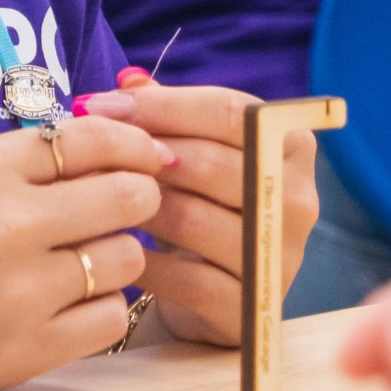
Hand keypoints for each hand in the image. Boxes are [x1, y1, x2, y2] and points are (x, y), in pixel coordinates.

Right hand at [0, 114, 168, 390]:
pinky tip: (68, 304)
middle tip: (126, 209)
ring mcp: (20, 292)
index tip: (146, 156)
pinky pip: (111, 318)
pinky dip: (100, 310)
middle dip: (139, 198)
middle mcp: (6, 224)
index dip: (134, 145)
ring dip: (117, 257)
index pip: (94, 139)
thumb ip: (36, 162)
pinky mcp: (27, 351)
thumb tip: (131, 151)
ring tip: (83, 261)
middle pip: (128, 196)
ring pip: (127, 259)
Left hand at [75, 80, 318, 344]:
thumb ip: (165, 113)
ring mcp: (281, 258)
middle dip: (143, 156)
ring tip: (100, 201)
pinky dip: (143, 263)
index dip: (162, 105)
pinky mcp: (252, 308)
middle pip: (212, 163)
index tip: (101, 106)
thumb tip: (127, 82)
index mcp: (292, 145)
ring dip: (138, 208)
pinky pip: (186, 279)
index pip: (230, 111)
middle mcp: (299, 200)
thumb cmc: (201, 206)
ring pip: (194, 219)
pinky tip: (115, 251)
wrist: (213, 296)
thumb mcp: (190, 153)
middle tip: (91, 157)